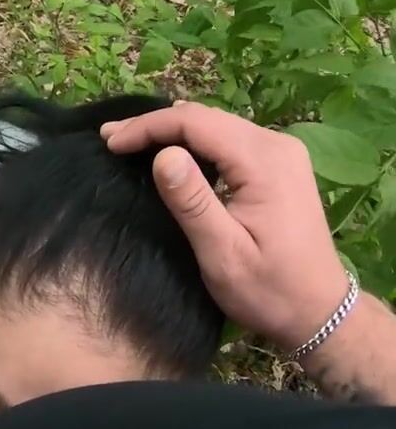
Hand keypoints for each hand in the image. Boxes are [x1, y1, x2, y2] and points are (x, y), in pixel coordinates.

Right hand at [99, 101, 348, 350]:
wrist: (319, 311)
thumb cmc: (268, 289)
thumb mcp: (223, 253)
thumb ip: (193, 202)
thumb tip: (163, 155)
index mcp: (264, 162)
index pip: (196, 123)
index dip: (148, 127)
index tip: (109, 142)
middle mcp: (277, 145)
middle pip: (206, 117)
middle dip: (155, 124)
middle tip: (110, 139)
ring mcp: (282, 152)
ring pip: (216, 124)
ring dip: (172, 130)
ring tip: (131, 141)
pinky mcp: (279, 163)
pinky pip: (228, 138)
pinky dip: (194, 141)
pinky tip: (170, 151)